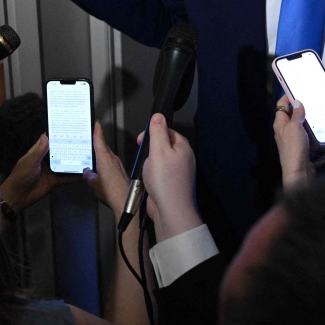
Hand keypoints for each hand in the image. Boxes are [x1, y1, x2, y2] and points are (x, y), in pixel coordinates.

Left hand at [0, 134, 80, 212]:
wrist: (19, 196)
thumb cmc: (21, 176)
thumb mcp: (29, 162)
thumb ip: (39, 150)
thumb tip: (47, 136)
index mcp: (38, 152)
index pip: (49, 140)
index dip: (57, 135)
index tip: (69, 128)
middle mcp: (46, 159)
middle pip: (59, 151)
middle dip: (69, 146)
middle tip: (84, 140)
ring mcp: (51, 170)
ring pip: (65, 163)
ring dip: (74, 160)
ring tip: (87, 155)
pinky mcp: (55, 180)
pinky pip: (66, 177)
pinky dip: (74, 175)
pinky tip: (84, 173)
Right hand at [83, 122, 130, 214]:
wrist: (126, 203)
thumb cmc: (112, 193)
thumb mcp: (94, 184)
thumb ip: (89, 175)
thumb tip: (87, 171)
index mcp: (105, 158)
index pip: (100, 139)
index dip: (97, 130)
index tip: (95, 123)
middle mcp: (113, 159)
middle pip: (104, 146)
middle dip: (97, 140)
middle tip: (90, 136)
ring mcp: (118, 165)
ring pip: (108, 154)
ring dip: (101, 152)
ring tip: (93, 152)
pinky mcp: (122, 171)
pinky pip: (111, 162)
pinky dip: (106, 161)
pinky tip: (102, 168)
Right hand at [140, 114, 202, 241]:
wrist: (171, 209)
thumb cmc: (164, 179)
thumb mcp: (158, 150)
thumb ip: (157, 132)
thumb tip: (158, 115)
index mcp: (183, 147)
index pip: (167, 131)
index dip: (152, 133)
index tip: (140, 141)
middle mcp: (184, 158)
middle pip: (164, 145)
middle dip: (150, 149)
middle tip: (142, 155)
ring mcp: (179, 172)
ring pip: (161, 159)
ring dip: (150, 163)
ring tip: (145, 169)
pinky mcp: (173, 183)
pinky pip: (160, 172)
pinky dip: (152, 174)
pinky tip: (148, 179)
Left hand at [273, 94, 313, 188]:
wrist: (299, 170)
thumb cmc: (294, 147)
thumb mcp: (294, 127)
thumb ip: (296, 114)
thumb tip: (297, 101)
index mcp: (279, 123)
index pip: (281, 105)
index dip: (287, 96)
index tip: (298, 89)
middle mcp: (284, 130)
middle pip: (291, 114)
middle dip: (301, 107)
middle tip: (314, 99)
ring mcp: (293, 138)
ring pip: (300, 124)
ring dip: (309, 118)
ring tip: (321, 110)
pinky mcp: (302, 146)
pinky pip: (307, 134)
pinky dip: (313, 130)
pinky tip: (323, 126)